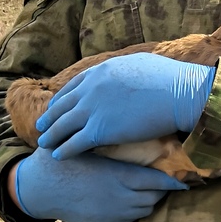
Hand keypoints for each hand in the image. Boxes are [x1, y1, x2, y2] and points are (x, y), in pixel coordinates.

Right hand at [9, 148, 187, 221]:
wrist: (39, 189)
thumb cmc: (64, 161)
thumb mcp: (89, 145)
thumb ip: (111, 139)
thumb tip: (134, 119)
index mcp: (119, 176)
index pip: (157, 181)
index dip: (174, 180)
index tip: (186, 177)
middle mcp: (120, 198)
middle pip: (155, 197)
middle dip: (164, 189)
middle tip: (171, 178)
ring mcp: (112, 213)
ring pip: (145, 210)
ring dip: (151, 199)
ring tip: (153, 187)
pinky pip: (130, 219)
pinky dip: (137, 209)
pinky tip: (134, 197)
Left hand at [36, 53, 215, 159]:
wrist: (179, 94)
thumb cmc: (169, 80)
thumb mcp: (140, 65)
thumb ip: (125, 71)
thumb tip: (127, 72)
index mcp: (101, 72)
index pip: (74, 87)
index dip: (63, 99)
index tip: (57, 107)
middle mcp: (91, 89)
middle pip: (63, 106)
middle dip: (51, 117)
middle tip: (42, 125)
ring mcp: (93, 109)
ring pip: (63, 125)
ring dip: (52, 135)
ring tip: (44, 143)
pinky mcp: (99, 130)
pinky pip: (74, 142)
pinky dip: (64, 150)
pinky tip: (58, 156)